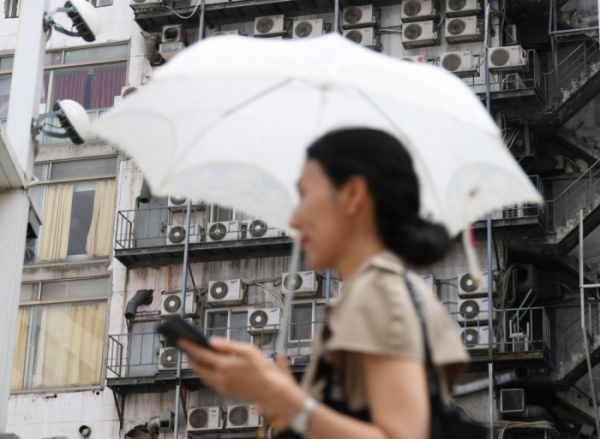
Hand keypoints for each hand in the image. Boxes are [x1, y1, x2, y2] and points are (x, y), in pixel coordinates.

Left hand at [178, 337, 306, 421]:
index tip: (182, 341)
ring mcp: (224, 387)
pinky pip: (212, 384)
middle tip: (188, 351)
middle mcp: (222, 378)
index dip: (190, 347)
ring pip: (204, 377)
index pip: (202, 354)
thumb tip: (213, 341)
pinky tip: (210, 370)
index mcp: (226, 366)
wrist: (272, 389)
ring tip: (197, 359)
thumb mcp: (248, 350)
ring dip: (198, 368)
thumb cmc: (263, 369)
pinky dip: (207, 375)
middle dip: (192, 359)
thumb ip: (228, 345)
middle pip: (199, 368)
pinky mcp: (227, 393)